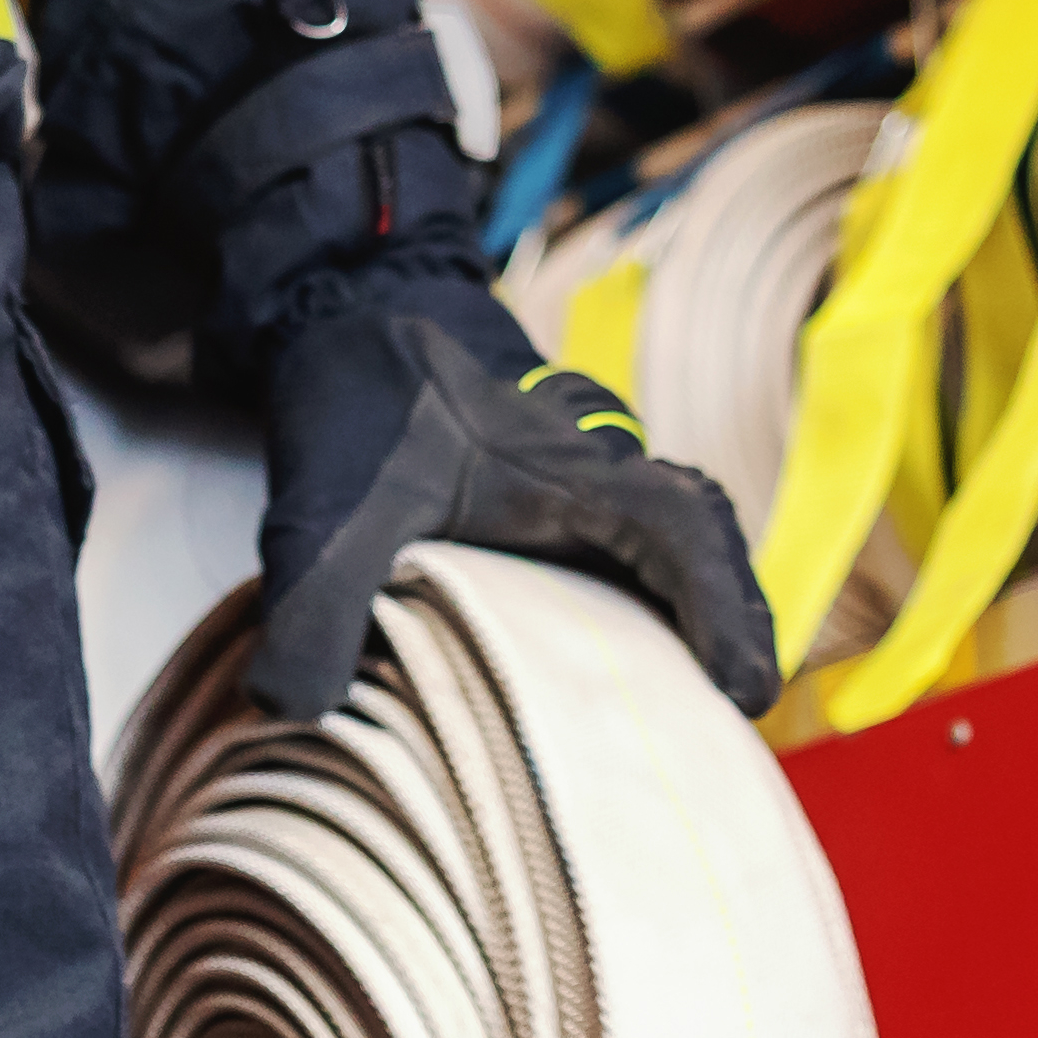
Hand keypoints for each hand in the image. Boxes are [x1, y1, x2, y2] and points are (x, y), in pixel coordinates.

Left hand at [246, 268, 780, 723]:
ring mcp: (591, 494)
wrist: (355, 323)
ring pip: (677, 553)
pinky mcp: (567, 515)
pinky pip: (635, 562)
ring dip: (699, 623)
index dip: (720, 604)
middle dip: (734, 626)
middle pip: (703, 545)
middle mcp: (602, 478)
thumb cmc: (361, 404)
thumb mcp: (322, 511)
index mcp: (570, 464)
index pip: (677, 525)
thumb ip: (310, 606)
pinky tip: (636, 679)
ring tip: (708, 713)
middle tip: (747, 713)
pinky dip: (652, 615)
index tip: (744, 685)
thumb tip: (291, 707)